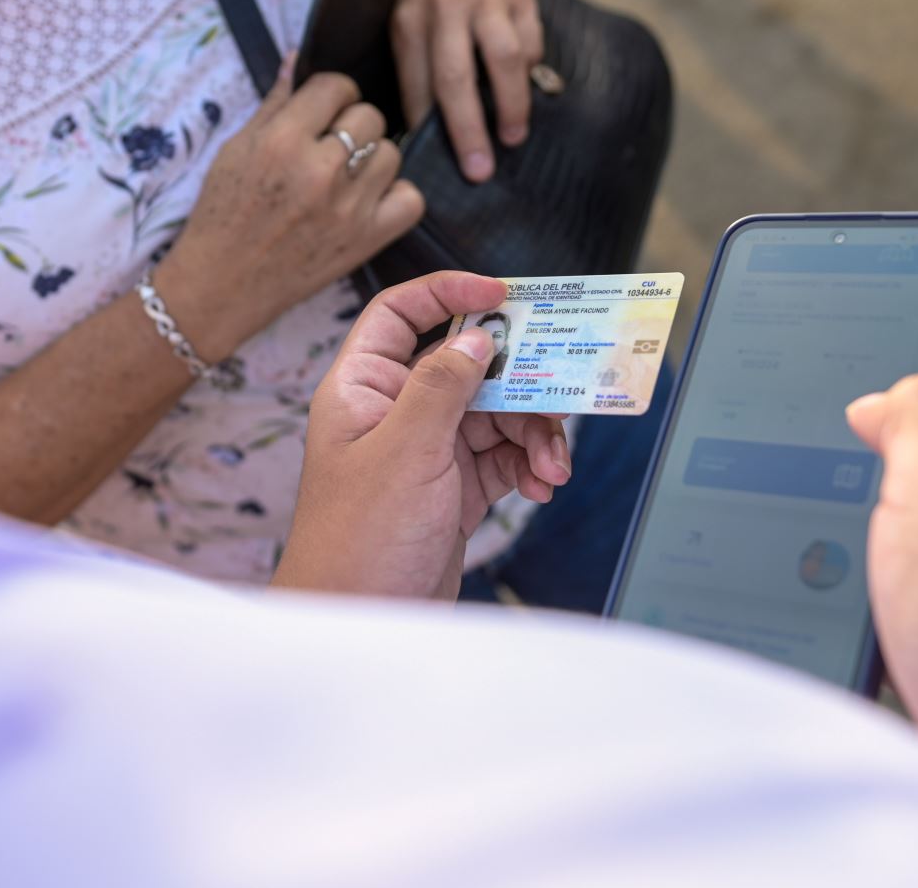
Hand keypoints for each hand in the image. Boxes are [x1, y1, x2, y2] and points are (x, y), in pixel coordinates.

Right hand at [155, 63, 423, 359]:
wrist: (223, 285)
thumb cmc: (223, 213)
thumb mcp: (237, 149)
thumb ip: (275, 104)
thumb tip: (298, 58)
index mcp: (282, 141)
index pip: (336, 86)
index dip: (331, 94)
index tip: (323, 109)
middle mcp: (319, 171)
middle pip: (370, 115)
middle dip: (352, 123)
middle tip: (331, 145)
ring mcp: (348, 208)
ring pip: (392, 154)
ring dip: (373, 159)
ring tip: (346, 175)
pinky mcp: (366, 240)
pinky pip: (411, 199)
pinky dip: (395, 196)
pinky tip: (368, 200)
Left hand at [273, 271, 571, 598]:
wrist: (362, 624)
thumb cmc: (359, 541)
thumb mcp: (406, 452)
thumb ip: (443, 386)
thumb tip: (477, 336)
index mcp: (364, 389)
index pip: (400, 315)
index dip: (448, 293)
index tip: (503, 294)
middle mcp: (394, 413)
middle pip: (466, 366)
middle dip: (517, 383)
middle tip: (559, 393)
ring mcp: (425, 452)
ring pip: (494, 414)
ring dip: (532, 434)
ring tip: (552, 468)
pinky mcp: (453, 490)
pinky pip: (502, 457)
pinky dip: (528, 465)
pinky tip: (542, 486)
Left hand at [390, 0, 541, 182]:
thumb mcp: (407, 18)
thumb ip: (416, 66)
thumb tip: (427, 129)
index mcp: (411, 19)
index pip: (417, 82)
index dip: (427, 125)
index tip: (438, 162)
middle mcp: (447, 8)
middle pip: (456, 77)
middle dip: (468, 130)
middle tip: (479, 170)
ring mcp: (488, 0)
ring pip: (503, 60)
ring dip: (510, 106)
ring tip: (511, 138)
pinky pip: (530, 43)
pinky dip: (528, 71)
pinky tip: (522, 86)